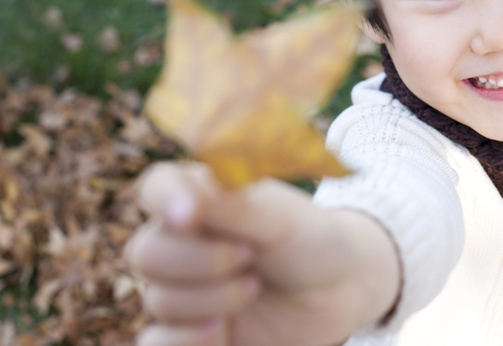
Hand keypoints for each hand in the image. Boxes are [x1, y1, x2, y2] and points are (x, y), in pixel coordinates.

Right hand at [126, 162, 399, 345]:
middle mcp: (183, 242)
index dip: (164, 201)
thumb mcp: (279, 217)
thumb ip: (231, 204)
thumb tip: (182, 194)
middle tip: (250, 257)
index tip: (190, 217)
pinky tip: (221, 332)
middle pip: (146, 253)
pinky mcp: (190, 332)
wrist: (339, 288)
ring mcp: (184, 288)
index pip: (156, 188)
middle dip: (201, 261)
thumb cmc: (310, 239)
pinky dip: (184, 341)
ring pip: (158, 300)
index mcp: (201, 199)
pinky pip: (156, 342)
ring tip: (255, 287)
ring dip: (212, 299)